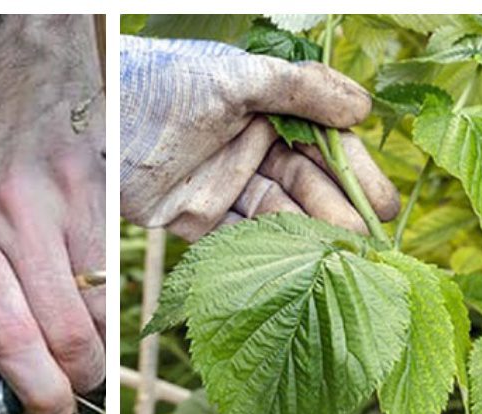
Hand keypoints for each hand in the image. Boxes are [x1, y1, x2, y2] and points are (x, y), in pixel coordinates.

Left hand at [0, 15, 104, 413]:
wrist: (32, 77)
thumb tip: (10, 362)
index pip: (7, 337)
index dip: (35, 390)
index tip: (45, 410)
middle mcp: (12, 221)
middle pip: (64, 336)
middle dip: (76, 380)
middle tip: (74, 389)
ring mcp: (63, 206)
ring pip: (99, 314)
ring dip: (100, 349)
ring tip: (88, 350)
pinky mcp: (103, 195)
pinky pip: (116, 275)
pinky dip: (113, 306)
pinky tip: (101, 304)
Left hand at [120, 36, 398, 240]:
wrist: (97, 116)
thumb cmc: (164, 82)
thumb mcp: (236, 77)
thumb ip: (299, 90)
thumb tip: (363, 108)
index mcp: (267, 110)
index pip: (326, 146)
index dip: (357, 174)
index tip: (384, 204)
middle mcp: (252, 148)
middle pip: (309, 186)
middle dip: (340, 213)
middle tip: (367, 243)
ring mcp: (227, 185)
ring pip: (281, 217)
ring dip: (311, 238)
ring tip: (340, 259)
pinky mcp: (198, 219)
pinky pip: (240, 241)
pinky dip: (269, 255)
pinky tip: (297, 269)